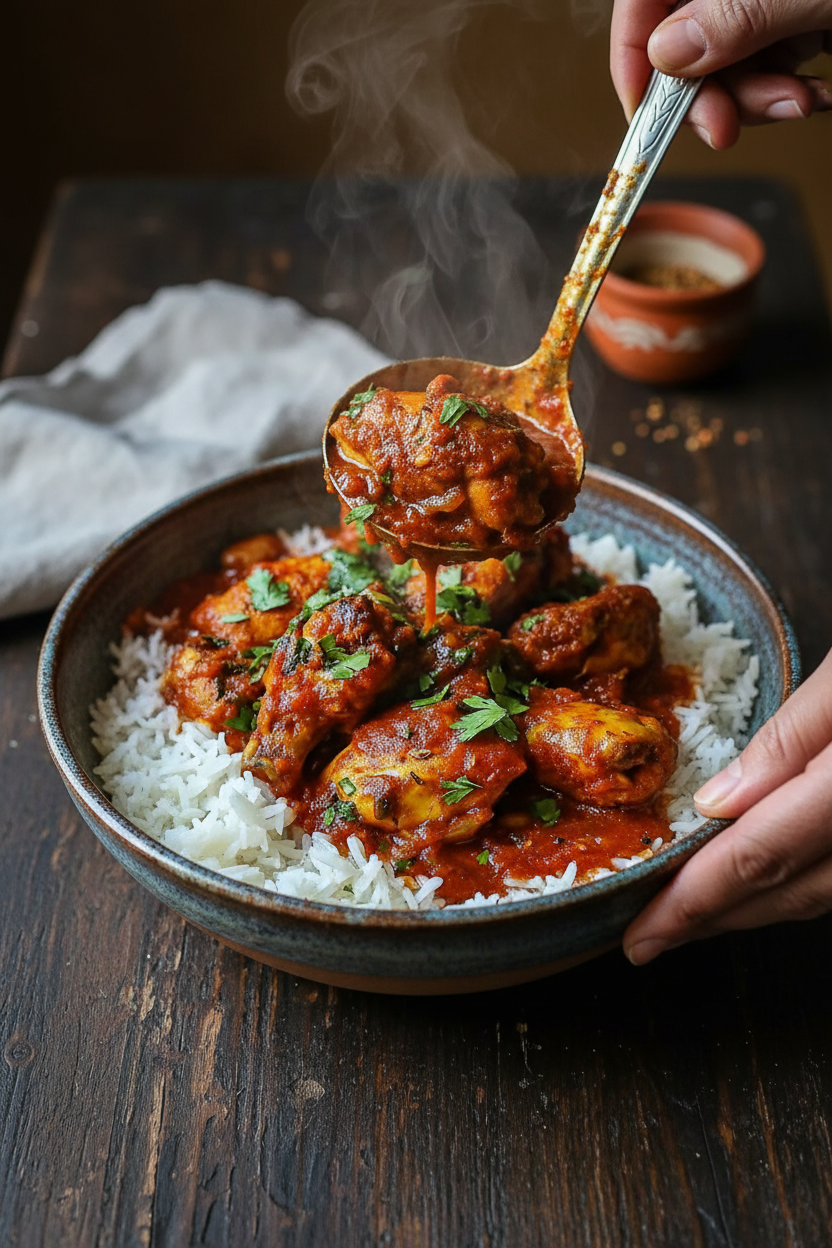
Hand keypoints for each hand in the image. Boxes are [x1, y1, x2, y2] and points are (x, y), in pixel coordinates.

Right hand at [610, 0, 831, 148]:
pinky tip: (812, 92)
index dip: (633, 59)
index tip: (642, 115)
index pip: (641, 1)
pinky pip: (763, 73)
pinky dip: (782, 95)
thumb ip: (732, 16)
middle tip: (725, 128)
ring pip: (722, 70)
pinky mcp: (789, 24)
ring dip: (755, 103)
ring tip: (798, 99)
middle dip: (707, 97)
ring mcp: (757, 7)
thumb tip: (667, 52)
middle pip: (680, 46)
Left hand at [624, 648, 831, 963]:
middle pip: (792, 893)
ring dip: (756, 910)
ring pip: (824, 896)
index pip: (760, 858)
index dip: (694, 904)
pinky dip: (801, 885)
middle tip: (650, 937)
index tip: (640, 935)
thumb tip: (716, 803)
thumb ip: (792, 738)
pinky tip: (767, 881)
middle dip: (715, 919)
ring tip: (694, 915)